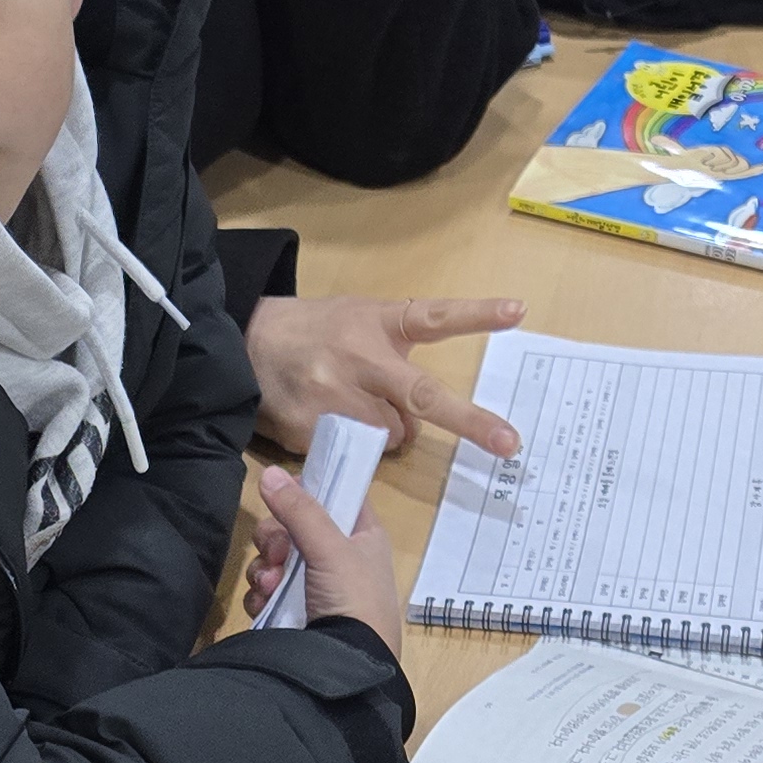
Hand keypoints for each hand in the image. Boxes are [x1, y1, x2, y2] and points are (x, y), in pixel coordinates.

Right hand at [245, 464, 408, 656]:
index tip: (285, 493)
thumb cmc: (352, 599)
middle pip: (293, 527)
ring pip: (274, 559)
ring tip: (270, 587)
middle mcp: (339, 557)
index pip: (336, 496)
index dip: (310, 491)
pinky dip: (260, 595)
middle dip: (275, 538)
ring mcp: (314, 586)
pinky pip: (265, 590)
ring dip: (265, 569)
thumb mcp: (330, 549)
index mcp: (362, 535)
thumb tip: (268, 471)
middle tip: (276, 552)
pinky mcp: (292, 613)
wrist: (346, 666)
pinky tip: (265, 604)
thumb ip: (299, 510)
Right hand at [246, 294, 529, 457]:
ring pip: (393, 433)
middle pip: (423, 395)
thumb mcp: (358, 320)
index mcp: (377, 322)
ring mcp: (336, 394)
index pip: (434, 316)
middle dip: (470, 420)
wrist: (245, 344)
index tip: (518, 310)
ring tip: (354, 405)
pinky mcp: (313, 427)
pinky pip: (358, 452)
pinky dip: (353, 444)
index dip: (476, 313)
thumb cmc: (315, 331)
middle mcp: (361, 356)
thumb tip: (419, 417)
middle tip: (508, 442)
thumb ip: (394, 356)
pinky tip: (328, 419)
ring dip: (388, 429)